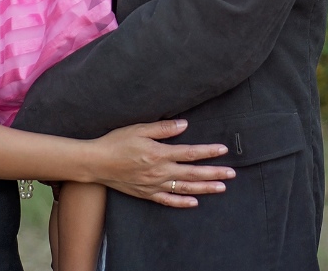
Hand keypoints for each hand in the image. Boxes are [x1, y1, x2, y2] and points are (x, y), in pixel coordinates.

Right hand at [89, 120, 234, 207]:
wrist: (96, 163)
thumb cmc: (116, 142)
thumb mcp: (139, 129)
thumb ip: (163, 128)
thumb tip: (185, 125)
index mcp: (159, 153)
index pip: (190, 153)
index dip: (208, 151)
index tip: (223, 150)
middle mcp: (159, 171)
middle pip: (192, 173)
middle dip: (214, 173)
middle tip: (232, 174)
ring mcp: (154, 185)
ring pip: (184, 188)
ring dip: (205, 188)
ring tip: (221, 188)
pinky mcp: (146, 194)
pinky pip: (168, 200)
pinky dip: (182, 202)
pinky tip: (194, 202)